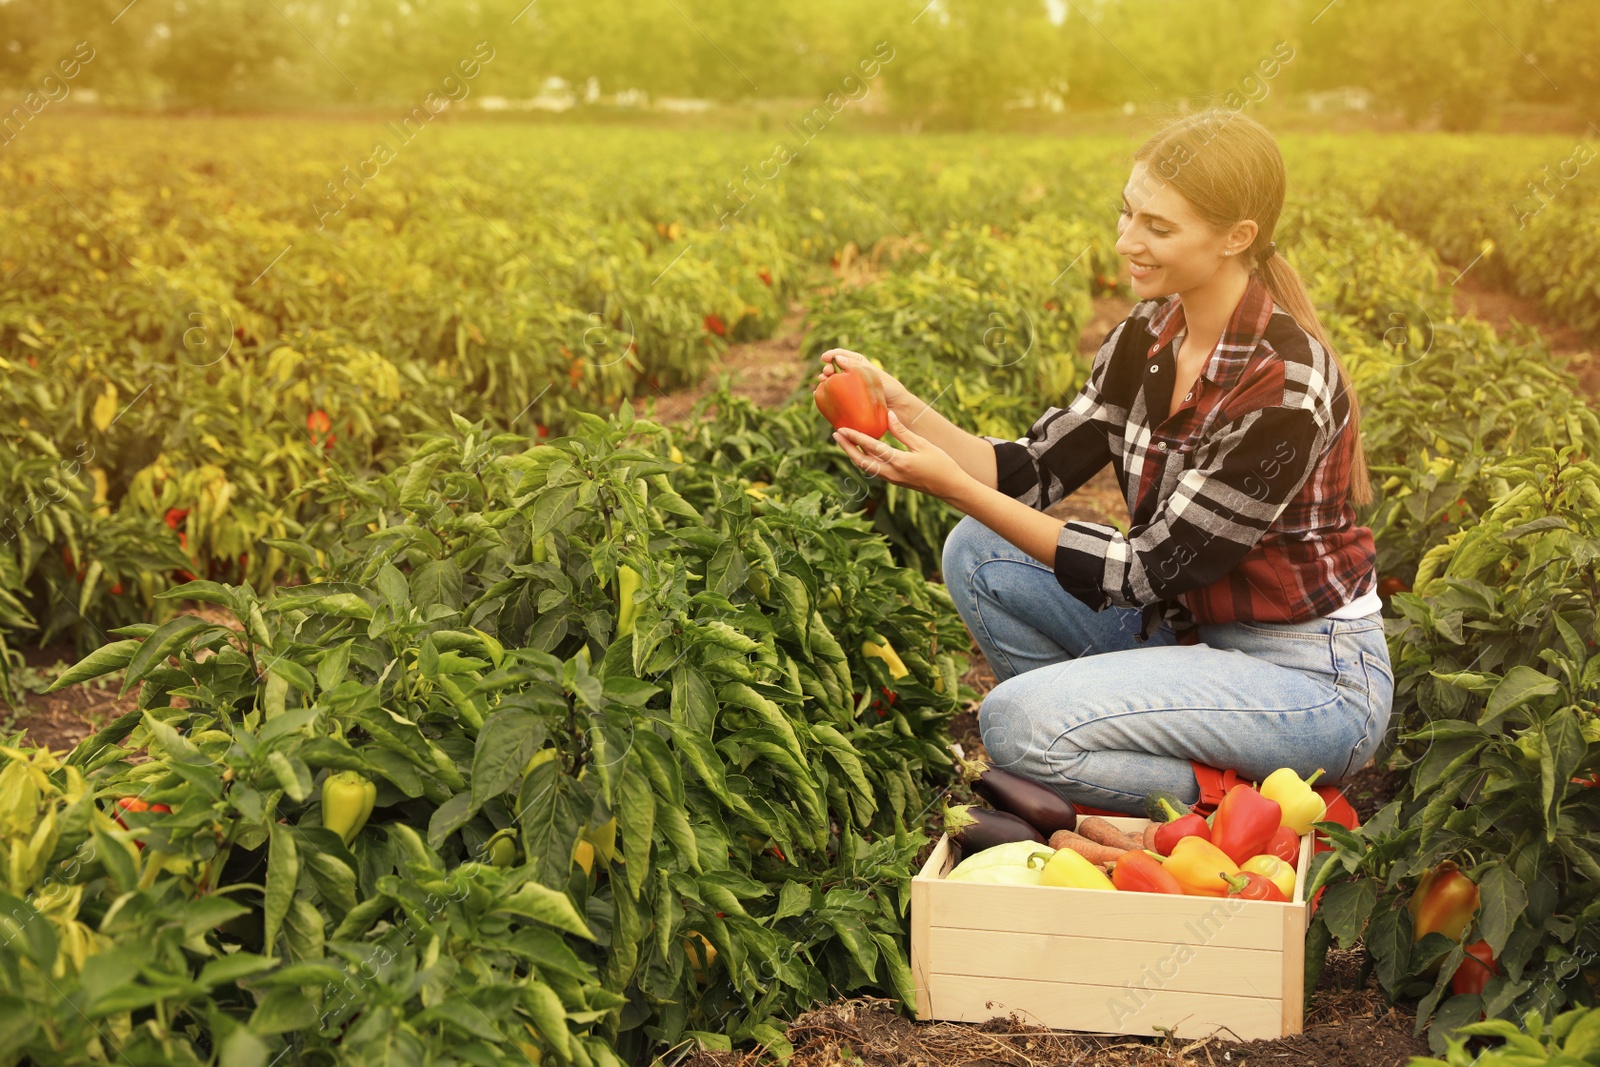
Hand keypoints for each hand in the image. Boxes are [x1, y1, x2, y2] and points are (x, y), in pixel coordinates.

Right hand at [816, 348, 910, 410]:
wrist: (898, 409)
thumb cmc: (890, 389)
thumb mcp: (874, 375)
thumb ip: (858, 367)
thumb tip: (838, 359)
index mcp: (861, 366)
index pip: (844, 356)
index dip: (833, 355)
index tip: (824, 357)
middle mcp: (854, 377)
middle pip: (836, 370)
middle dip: (828, 369)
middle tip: (826, 373)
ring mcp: (852, 390)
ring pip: (835, 383)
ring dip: (826, 381)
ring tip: (822, 382)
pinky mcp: (851, 403)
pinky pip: (836, 398)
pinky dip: (827, 396)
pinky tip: (819, 395)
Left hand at [833, 409, 968, 501]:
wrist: (950, 488)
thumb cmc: (941, 464)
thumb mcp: (923, 444)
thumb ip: (903, 431)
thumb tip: (888, 414)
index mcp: (899, 462)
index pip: (871, 447)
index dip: (855, 437)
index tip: (841, 428)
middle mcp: (891, 473)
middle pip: (861, 461)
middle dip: (847, 448)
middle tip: (836, 434)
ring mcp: (892, 479)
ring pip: (866, 467)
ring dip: (854, 454)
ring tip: (845, 440)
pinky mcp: (894, 481)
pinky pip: (874, 469)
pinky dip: (864, 459)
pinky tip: (862, 449)